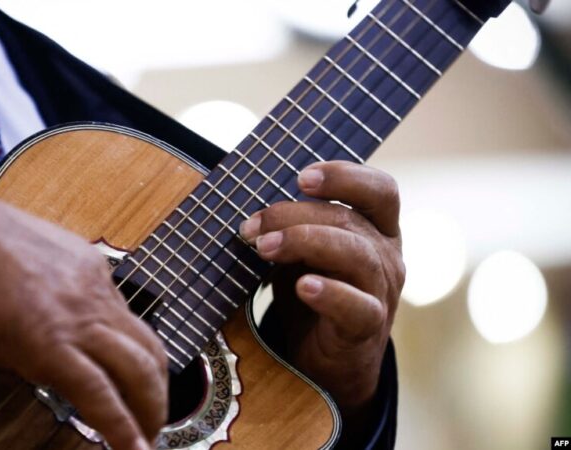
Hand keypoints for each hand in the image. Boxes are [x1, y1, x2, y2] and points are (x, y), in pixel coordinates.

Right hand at [0, 181, 166, 449]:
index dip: (132, 354)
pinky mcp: (53, 349)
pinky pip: (101, 396)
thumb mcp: (25, 253)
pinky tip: (131, 448)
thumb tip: (36, 305)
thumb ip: (44, 280)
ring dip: (150, 412)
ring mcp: (79, 321)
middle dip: (158, 390)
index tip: (131, 376)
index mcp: (89, 269)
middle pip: (149, 349)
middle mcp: (95, 294)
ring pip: (139, 373)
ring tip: (146, 438)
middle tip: (153, 417)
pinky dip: (122, 428)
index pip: (126, 319)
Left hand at [239, 161, 404, 418]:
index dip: (345, 176)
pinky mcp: (369, 326)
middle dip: (294, 215)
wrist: (328, 362)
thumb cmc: (314, 295)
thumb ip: (290, 229)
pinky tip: (303, 286)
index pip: (380, 190)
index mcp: (376, 229)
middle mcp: (386, 255)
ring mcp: (382, 291)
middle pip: (349, 219)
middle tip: (252, 226)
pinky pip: (357, 306)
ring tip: (265, 248)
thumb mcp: (302, 255)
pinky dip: (330, 293)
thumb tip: (248, 209)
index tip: (301, 178)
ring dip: (305, 242)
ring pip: (356, 255)